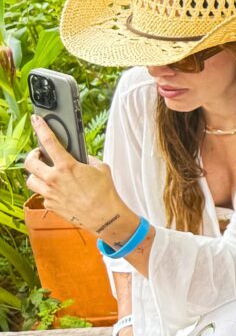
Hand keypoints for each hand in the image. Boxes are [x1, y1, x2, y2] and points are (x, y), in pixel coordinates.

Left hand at [24, 116, 125, 235]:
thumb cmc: (105, 192)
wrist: (104, 216)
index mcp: (67, 166)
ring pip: (30, 179)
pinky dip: (47, 189)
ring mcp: (50, 193)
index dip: (41, 128)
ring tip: (45, 173)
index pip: (49, 142)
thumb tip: (82, 158)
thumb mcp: (101, 169)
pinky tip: (57, 189)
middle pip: (30, 162)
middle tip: (40, 154)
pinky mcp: (50, 204)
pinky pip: (41, 194)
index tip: (36, 120)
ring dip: (36, 174)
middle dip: (33, 155)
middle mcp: (54, 179)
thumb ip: (88, 160)